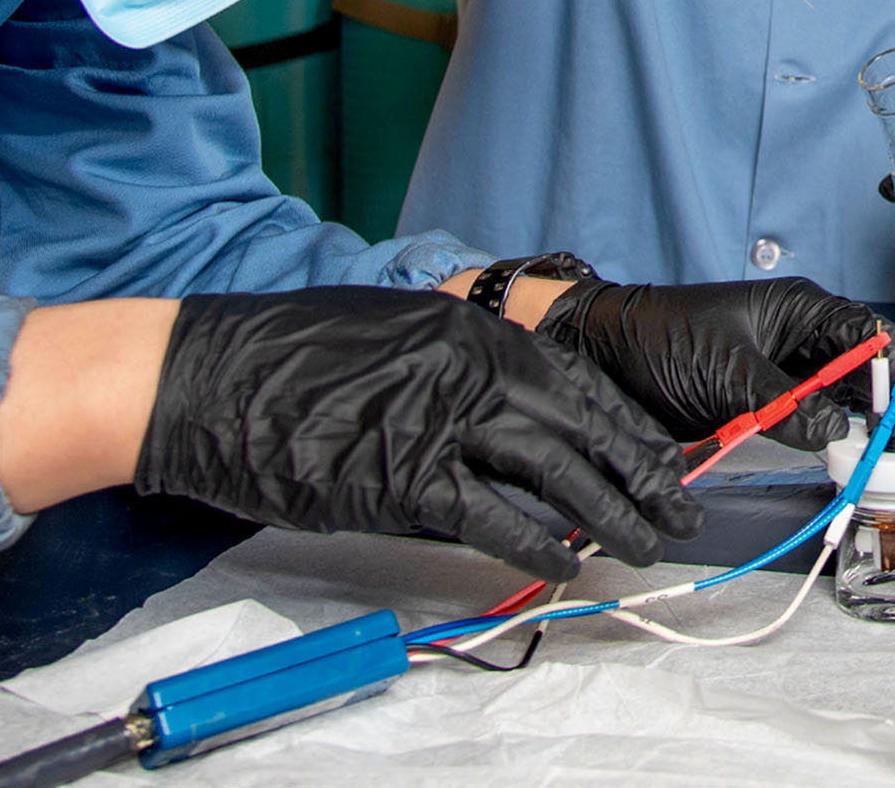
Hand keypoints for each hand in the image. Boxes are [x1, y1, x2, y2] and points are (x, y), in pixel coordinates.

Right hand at [135, 285, 701, 579]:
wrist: (212, 376)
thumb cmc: (294, 355)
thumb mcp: (395, 330)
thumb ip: (457, 364)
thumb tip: (510, 405)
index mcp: (471, 331)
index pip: (578, 382)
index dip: (628, 425)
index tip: (664, 457)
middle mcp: (470, 369)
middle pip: (583, 428)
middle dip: (642, 473)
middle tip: (681, 508)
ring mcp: (441, 423)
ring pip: (555, 474)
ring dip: (609, 514)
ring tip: (644, 545)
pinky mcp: (405, 478)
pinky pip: (491, 517)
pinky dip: (536, 544)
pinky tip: (566, 564)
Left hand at [539, 276, 894, 450]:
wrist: (605, 355)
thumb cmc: (661, 338)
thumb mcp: (726, 370)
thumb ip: (782, 402)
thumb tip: (833, 432)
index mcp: (798, 311)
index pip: (867, 336)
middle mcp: (799, 340)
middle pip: (867, 367)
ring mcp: (783, 374)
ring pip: (844, 397)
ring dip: (874, 421)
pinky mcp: (764, 405)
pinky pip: (811, 420)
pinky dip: (837, 437)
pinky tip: (858, 455)